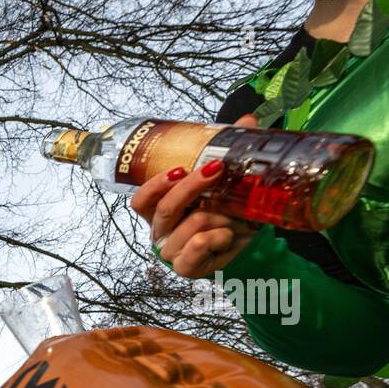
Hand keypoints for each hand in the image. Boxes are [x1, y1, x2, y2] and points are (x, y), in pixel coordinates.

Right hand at [130, 114, 261, 278]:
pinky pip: (200, 244)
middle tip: (217, 168)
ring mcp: (171, 252)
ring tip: (234, 215)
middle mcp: (160, 232)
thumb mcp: (226, 183)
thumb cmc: (227, 213)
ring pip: (192, 224)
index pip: (141, 201)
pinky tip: (228, 235)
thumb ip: (230, 152)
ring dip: (220, 215)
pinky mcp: (185, 268)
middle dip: (193, 186)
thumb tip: (246, 120)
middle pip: (165, 208)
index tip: (178, 169)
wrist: (247, 244)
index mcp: (160, 211)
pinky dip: (220, 235)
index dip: (155, 185)